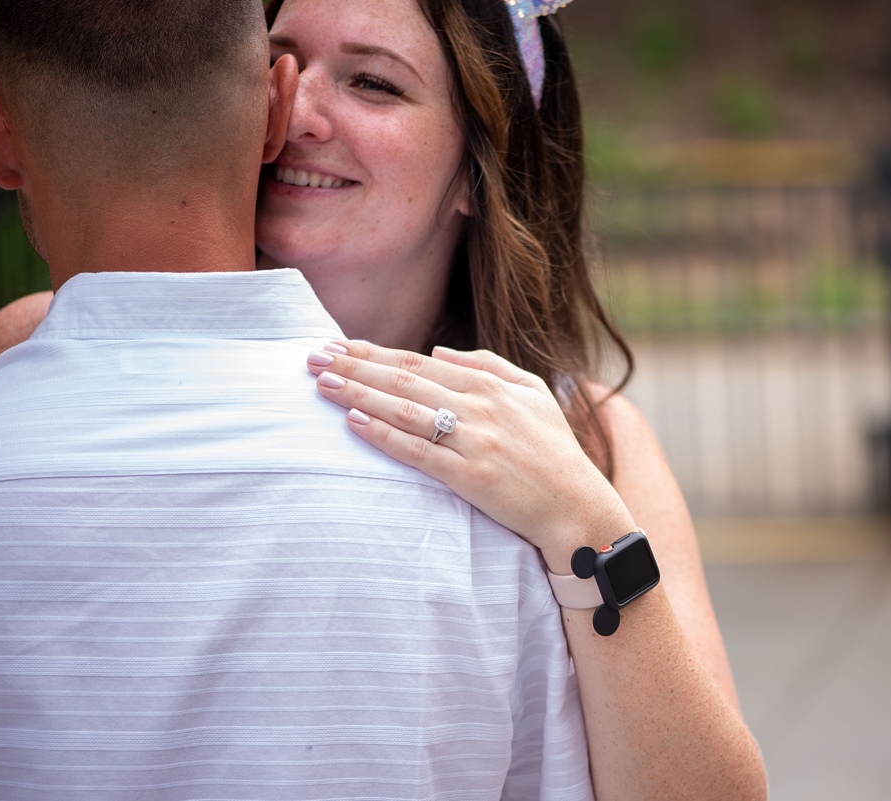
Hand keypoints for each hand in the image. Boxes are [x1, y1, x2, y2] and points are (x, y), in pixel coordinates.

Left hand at [306, 342, 634, 572]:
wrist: (578, 507)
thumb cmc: (555, 452)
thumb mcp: (534, 394)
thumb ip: (489, 365)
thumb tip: (438, 350)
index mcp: (491, 384)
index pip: (419, 362)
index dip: (374, 352)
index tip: (337, 344)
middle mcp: (480, 407)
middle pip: (404, 380)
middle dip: (354, 366)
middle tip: (312, 357)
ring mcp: (475, 441)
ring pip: (404, 411)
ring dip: (359, 395)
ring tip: (323, 384)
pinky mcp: (470, 477)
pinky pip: (418, 452)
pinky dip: (384, 436)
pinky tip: (355, 423)